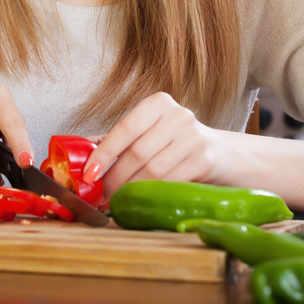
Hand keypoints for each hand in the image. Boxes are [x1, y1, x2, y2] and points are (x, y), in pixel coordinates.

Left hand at [82, 92, 227, 197]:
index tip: (89, 173)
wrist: (221, 153)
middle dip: (114, 177)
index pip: (125, 128)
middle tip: (100, 194)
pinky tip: (140, 199)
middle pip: (137, 152)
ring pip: (153, 169)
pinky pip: (170, 181)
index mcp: (158, 103)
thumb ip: (120, 138)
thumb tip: (83, 151)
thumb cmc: (175, 141)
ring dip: (130, 189)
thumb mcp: (150, 131)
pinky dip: (151, 193)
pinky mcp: (204, 160)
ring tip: (116, 199)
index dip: (104, 153)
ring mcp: (193, 138)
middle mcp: (178, 116)